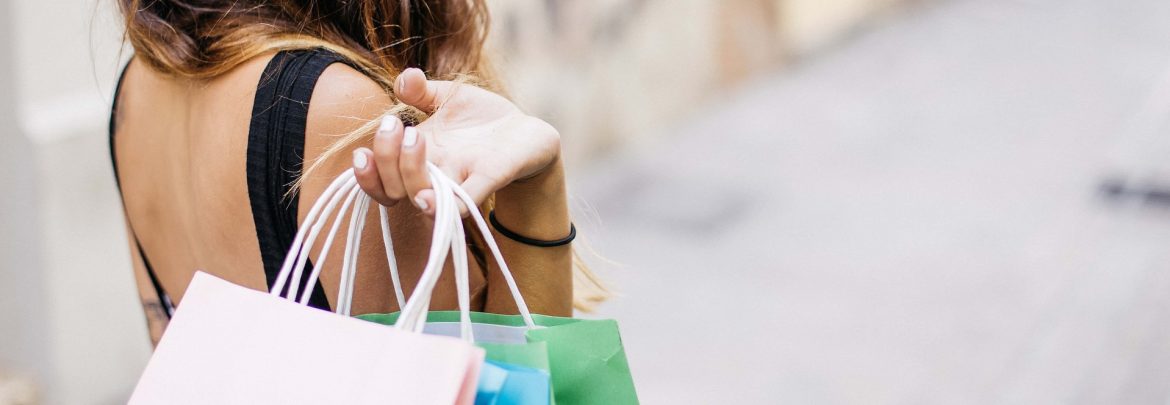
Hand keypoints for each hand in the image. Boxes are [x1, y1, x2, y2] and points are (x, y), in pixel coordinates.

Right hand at [351, 68, 561, 214]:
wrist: (527, 132)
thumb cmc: (481, 119)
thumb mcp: (449, 98)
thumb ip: (421, 90)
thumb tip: (404, 79)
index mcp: (418, 156)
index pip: (380, 178)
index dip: (365, 174)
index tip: (362, 152)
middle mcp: (434, 174)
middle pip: (394, 188)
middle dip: (386, 158)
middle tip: (398, 126)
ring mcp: (460, 180)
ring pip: (422, 195)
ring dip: (409, 172)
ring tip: (414, 138)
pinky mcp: (489, 180)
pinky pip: (463, 202)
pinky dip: (445, 205)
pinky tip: (427, 200)